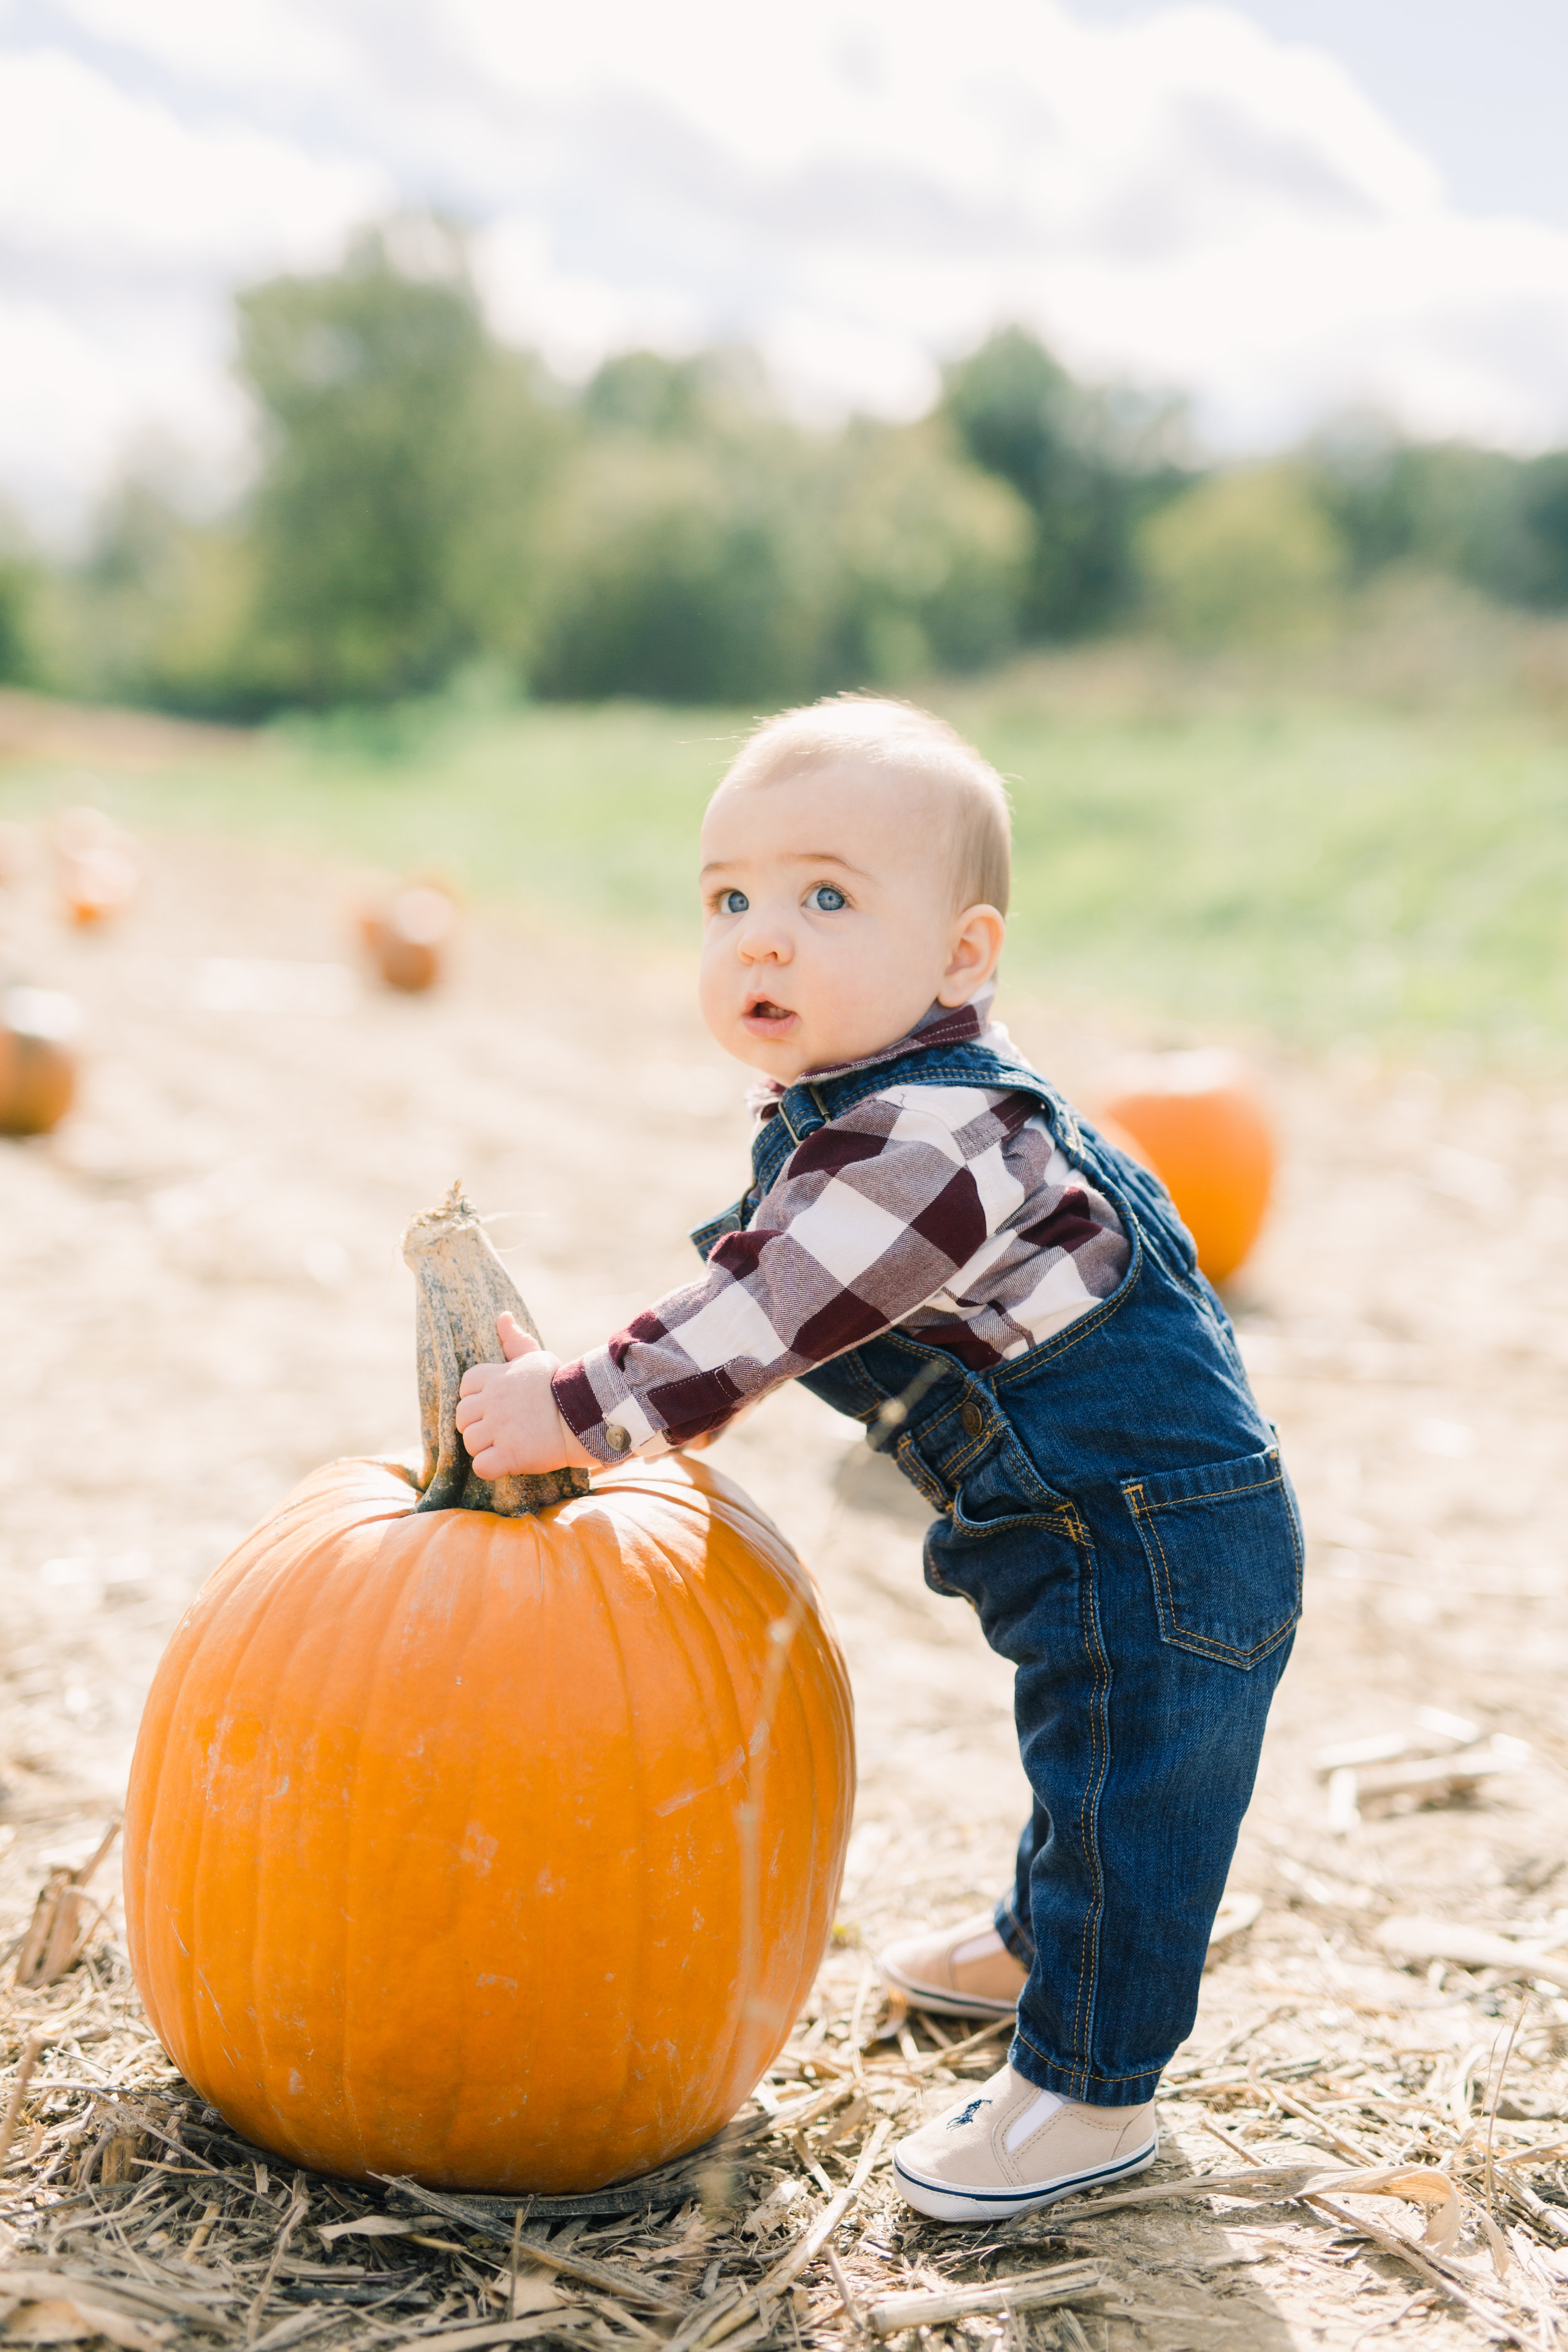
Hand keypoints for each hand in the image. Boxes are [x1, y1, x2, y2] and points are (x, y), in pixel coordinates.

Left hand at [455, 1314, 596, 1477]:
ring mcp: (499, 1429)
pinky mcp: (509, 1455)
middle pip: (462, 1417)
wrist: (586, 1415)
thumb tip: (503, 1316)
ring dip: (485, 1447)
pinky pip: (482, 1466)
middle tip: (501, 1429)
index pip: (466, 1386)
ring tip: (508, 1445)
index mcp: (496, 1377)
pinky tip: (507, 1462)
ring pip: (469, 1442)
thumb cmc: (561, 1386)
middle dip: (477, 1425)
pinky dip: (490, 1468)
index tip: (495, 1405)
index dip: (476, 1398)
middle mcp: (493, 1401)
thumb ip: (515, 1341)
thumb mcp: (536, 1359)